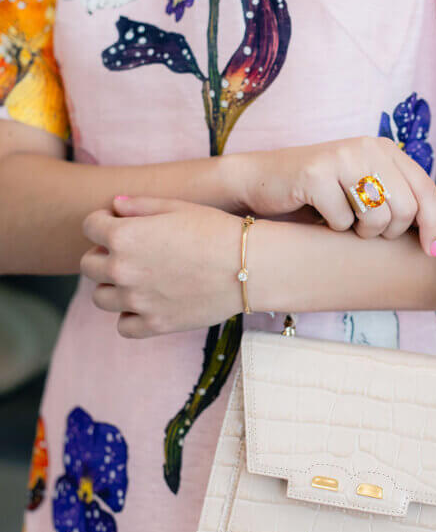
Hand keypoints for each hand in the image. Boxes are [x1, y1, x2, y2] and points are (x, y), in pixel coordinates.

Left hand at [80, 197, 243, 337]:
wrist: (250, 265)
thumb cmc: (217, 229)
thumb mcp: (177, 206)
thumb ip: (140, 205)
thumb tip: (115, 206)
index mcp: (124, 236)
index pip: (89, 226)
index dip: (103, 221)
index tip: (120, 223)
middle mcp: (123, 270)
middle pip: (89, 265)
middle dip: (104, 255)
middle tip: (130, 253)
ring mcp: (137, 300)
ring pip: (101, 298)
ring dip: (113, 287)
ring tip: (138, 279)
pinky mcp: (155, 324)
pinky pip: (124, 326)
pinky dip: (130, 316)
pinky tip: (148, 303)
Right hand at [228, 137, 435, 256]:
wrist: (262, 182)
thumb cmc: (319, 192)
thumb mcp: (364, 190)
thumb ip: (401, 200)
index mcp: (384, 149)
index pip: (426, 189)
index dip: (434, 225)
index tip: (432, 250)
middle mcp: (366, 147)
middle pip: (406, 209)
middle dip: (389, 232)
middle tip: (365, 231)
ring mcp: (340, 158)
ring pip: (377, 217)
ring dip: (360, 232)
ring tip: (343, 221)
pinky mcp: (315, 174)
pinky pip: (342, 221)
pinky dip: (331, 228)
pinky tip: (317, 214)